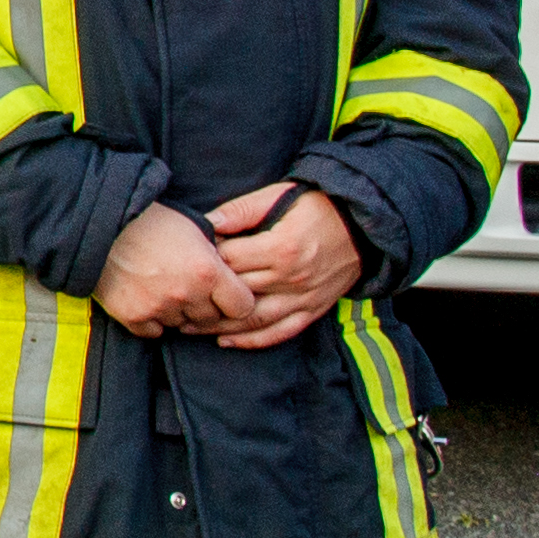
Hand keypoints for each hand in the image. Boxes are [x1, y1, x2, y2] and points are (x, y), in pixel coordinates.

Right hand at [90, 200, 268, 339]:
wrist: (102, 226)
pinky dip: (152, 320)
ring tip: (163, 287)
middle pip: (210, 319)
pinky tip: (146, 298)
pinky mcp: (134, 317)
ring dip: (177, 312)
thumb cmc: (151, 221)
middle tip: (189, 287)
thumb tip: (232, 273)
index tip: (225, 294)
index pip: (242, 306)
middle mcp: (186, 294)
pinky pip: (154, 332)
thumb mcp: (195, 229)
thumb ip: (216, 257)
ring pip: (182, 325)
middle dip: (204, 306)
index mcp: (207, 271)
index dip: (235, 300)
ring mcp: (159, 308)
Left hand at [195, 183, 363, 349]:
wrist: (364, 224)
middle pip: (236, 294)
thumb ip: (242, 210)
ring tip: (189, 327)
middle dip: (203, 298)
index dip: (205, 262)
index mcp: (280, 248)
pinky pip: (280, 332)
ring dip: (219, 328)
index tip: (186, 262)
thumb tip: (208, 222)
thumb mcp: (279, 196)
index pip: (229, 262)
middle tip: (174, 299)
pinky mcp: (313, 310)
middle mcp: (290, 278)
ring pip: (254, 320)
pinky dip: (253, 341)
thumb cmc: (317, 205)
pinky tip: (227, 341)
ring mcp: (303, 298)